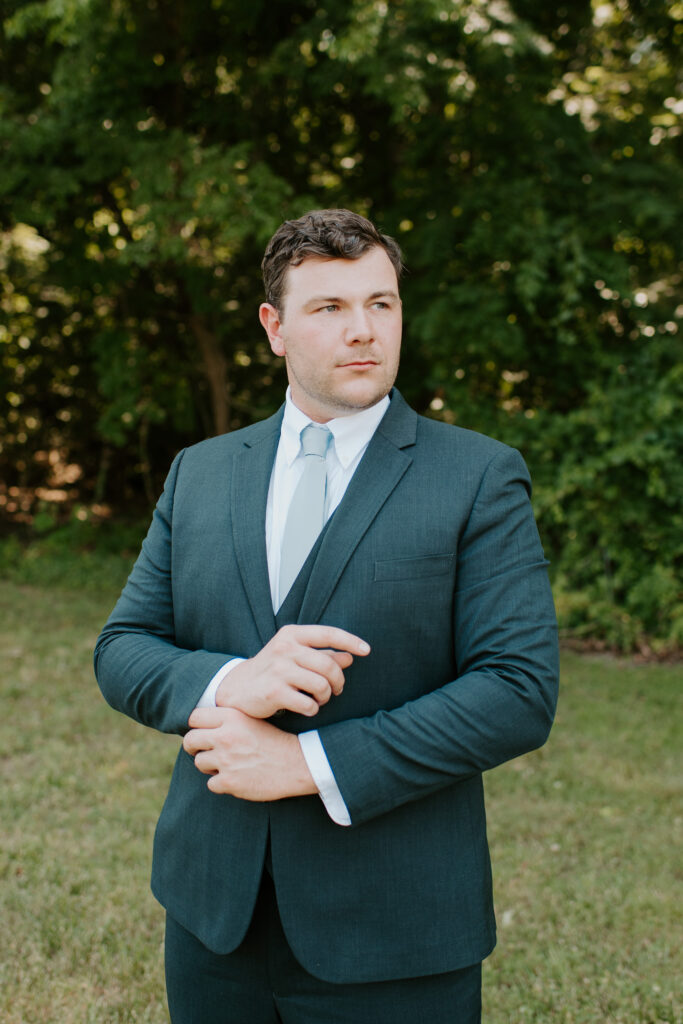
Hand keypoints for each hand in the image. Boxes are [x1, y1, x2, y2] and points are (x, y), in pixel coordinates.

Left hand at [183, 706, 317, 799]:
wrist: (298, 764)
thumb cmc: (275, 741)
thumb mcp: (252, 720)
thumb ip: (228, 719)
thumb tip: (200, 724)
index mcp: (232, 717)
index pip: (195, 717)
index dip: (197, 726)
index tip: (203, 732)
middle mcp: (226, 736)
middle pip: (191, 741)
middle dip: (195, 747)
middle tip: (205, 751)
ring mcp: (226, 760)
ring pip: (199, 763)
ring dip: (210, 765)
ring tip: (228, 764)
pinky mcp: (230, 782)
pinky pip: (211, 783)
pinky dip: (221, 783)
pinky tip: (237, 778)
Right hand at [215, 624, 369, 718]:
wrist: (236, 689)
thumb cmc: (272, 671)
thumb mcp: (294, 656)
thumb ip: (322, 655)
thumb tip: (351, 656)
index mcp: (291, 635)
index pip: (328, 634)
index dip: (351, 641)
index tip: (367, 650)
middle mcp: (284, 648)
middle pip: (329, 665)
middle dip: (338, 681)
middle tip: (336, 690)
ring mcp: (278, 669)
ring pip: (321, 685)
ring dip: (325, 697)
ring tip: (319, 700)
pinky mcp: (273, 691)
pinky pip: (308, 703)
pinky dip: (313, 709)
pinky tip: (307, 708)